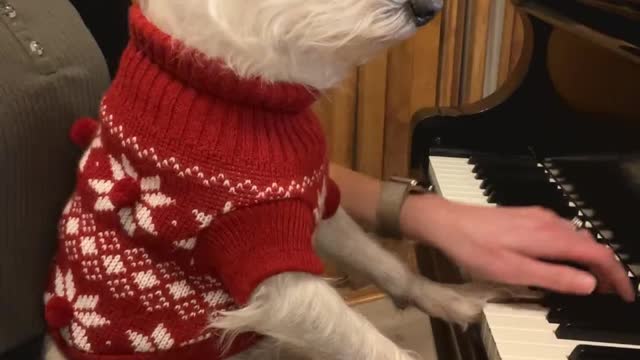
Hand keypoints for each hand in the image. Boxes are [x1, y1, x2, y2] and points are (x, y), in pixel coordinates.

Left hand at [400, 194, 635, 301]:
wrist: (447, 221)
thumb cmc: (475, 247)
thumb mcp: (514, 271)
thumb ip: (553, 277)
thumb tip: (589, 284)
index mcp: (550, 236)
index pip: (598, 253)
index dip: (616, 275)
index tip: (624, 294)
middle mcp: (549, 222)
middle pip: (590, 244)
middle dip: (604, 269)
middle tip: (608, 292)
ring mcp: (537, 216)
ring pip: (575, 237)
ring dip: (587, 258)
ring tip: (588, 280)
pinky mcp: (526, 216)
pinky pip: (560, 231)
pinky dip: (571, 248)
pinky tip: (561, 260)